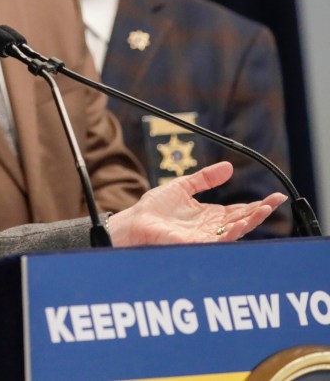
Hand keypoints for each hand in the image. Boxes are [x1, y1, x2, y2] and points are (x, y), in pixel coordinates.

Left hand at [108, 161, 287, 245]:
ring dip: (252, 221)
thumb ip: (205, 179)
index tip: (275, 196)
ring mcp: (206, 237)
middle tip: (277, 200)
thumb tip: (228, 167)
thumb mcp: (183, 187)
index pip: (239, 210)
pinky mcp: (196, 244)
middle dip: (261, 211)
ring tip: (266, 209)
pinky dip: (232, 232)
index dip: (257, 204)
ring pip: (235, 231)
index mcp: (210, 215)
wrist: (134, 221)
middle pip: (242, 219)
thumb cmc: (154, 208)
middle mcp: (211, 228)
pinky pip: (219, 240)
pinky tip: (241, 222)